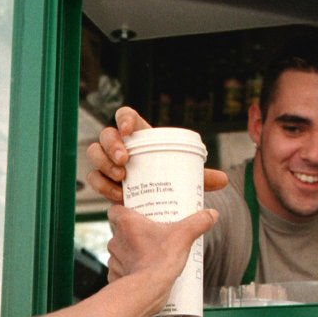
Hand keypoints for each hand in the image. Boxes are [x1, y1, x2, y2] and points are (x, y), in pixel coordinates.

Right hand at [86, 106, 228, 202]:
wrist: (155, 201)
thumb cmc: (169, 178)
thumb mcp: (183, 175)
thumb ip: (200, 175)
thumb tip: (223, 179)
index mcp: (139, 134)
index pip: (124, 115)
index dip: (123, 118)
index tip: (128, 130)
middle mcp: (119, 145)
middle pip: (105, 135)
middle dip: (111, 145)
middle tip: (124, 161)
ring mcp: (108, 162)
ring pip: (94, 153)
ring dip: (104, 163)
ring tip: (121, 177)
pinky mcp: (102, 179)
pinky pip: (94, 177)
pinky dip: (101, 184)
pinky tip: (116, 194)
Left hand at [105, 205, 217, 312]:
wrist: (146, 291)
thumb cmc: (159, 260)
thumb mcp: (184, 237)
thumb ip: (198, 223)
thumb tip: (212, 214)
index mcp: (126, 223)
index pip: (114, 210)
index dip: (123, 210)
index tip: (136, 213)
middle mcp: (115, 240)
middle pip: (120, 231)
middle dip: (133, 233)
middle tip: (151, 234)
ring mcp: (114, 259)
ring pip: (120, 251)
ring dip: (131, 253)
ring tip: (149, 254)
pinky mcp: (115, 277)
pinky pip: (121, 270)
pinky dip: (129, 271)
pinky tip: (142, 272)